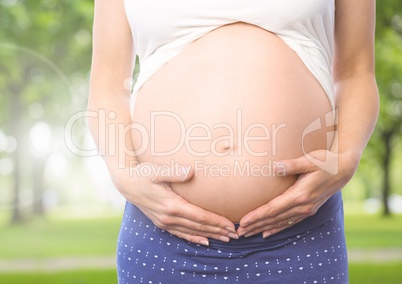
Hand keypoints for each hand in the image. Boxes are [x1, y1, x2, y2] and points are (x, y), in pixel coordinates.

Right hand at [112, 162, 237, 245]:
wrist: (126, 183)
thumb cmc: (143, 173)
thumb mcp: (157, 170)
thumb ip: (174, 171)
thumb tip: (191, 171)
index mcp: (171, 205)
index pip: (200, 216)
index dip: (217, 221)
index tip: (231, 225)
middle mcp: (168, 217)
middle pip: (199, 226)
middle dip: (218, 231)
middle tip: (235, 235)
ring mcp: (164, 222)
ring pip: (192, 232)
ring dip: (210, 236)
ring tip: (225, 239)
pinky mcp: (161, 223)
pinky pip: (180, 234)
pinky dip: (194, 238)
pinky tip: (204, 241)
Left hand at [237, 150, 358, 237]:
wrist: (343, 170)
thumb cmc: (325, 162)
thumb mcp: (309, 160)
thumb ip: (292, 165)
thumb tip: (276, 166)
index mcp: (300, 195)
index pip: (273, 209)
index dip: (257, 216)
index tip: (243, 221)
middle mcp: (302, 206)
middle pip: (273, 219)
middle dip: (255, 226)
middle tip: (239, 232)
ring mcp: (306, 210)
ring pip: (280, 223)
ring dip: (262, 229)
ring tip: (247, 234)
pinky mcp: (308, 210)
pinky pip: (289, 223)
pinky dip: (276, 229)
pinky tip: (266, 233)